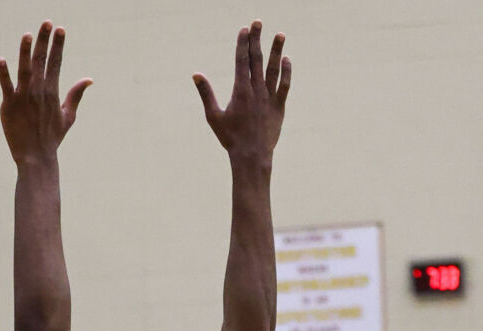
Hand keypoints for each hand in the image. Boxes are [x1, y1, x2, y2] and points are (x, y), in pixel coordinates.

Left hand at [0, 22, 90, 165]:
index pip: (56, 63)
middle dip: (45, 41)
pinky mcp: (9, 105)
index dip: (58, 45)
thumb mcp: (68, 116)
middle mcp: (39, 92)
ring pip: (25, 70)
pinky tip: (1, 60)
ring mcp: (23, 98)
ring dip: (26, 52)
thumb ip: (76, 95)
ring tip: (28, 35)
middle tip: (47, 22)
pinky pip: (6, 86)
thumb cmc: (51, 138)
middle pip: (41, 61)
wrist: (36, 158)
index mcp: (52, 92)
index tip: (60, 29)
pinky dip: (3, 73)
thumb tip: (89, 79)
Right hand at [194, 22, 289, 165]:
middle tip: (258, 22)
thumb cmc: (230, 138)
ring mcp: (269, 97)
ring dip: (277, 50)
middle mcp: (256, 90)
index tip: (244, 29)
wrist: (251, 156)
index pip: (242, 61)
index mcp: (240, 91)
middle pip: (257, 59)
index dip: (243, 43)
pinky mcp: (279, 106)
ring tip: (280, 34)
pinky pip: (284, 85)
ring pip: (274, 69)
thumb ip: (206, 94)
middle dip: (257, 39)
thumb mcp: (214, 116)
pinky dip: (286, 72)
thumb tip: (196, 75)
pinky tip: (286, 60)